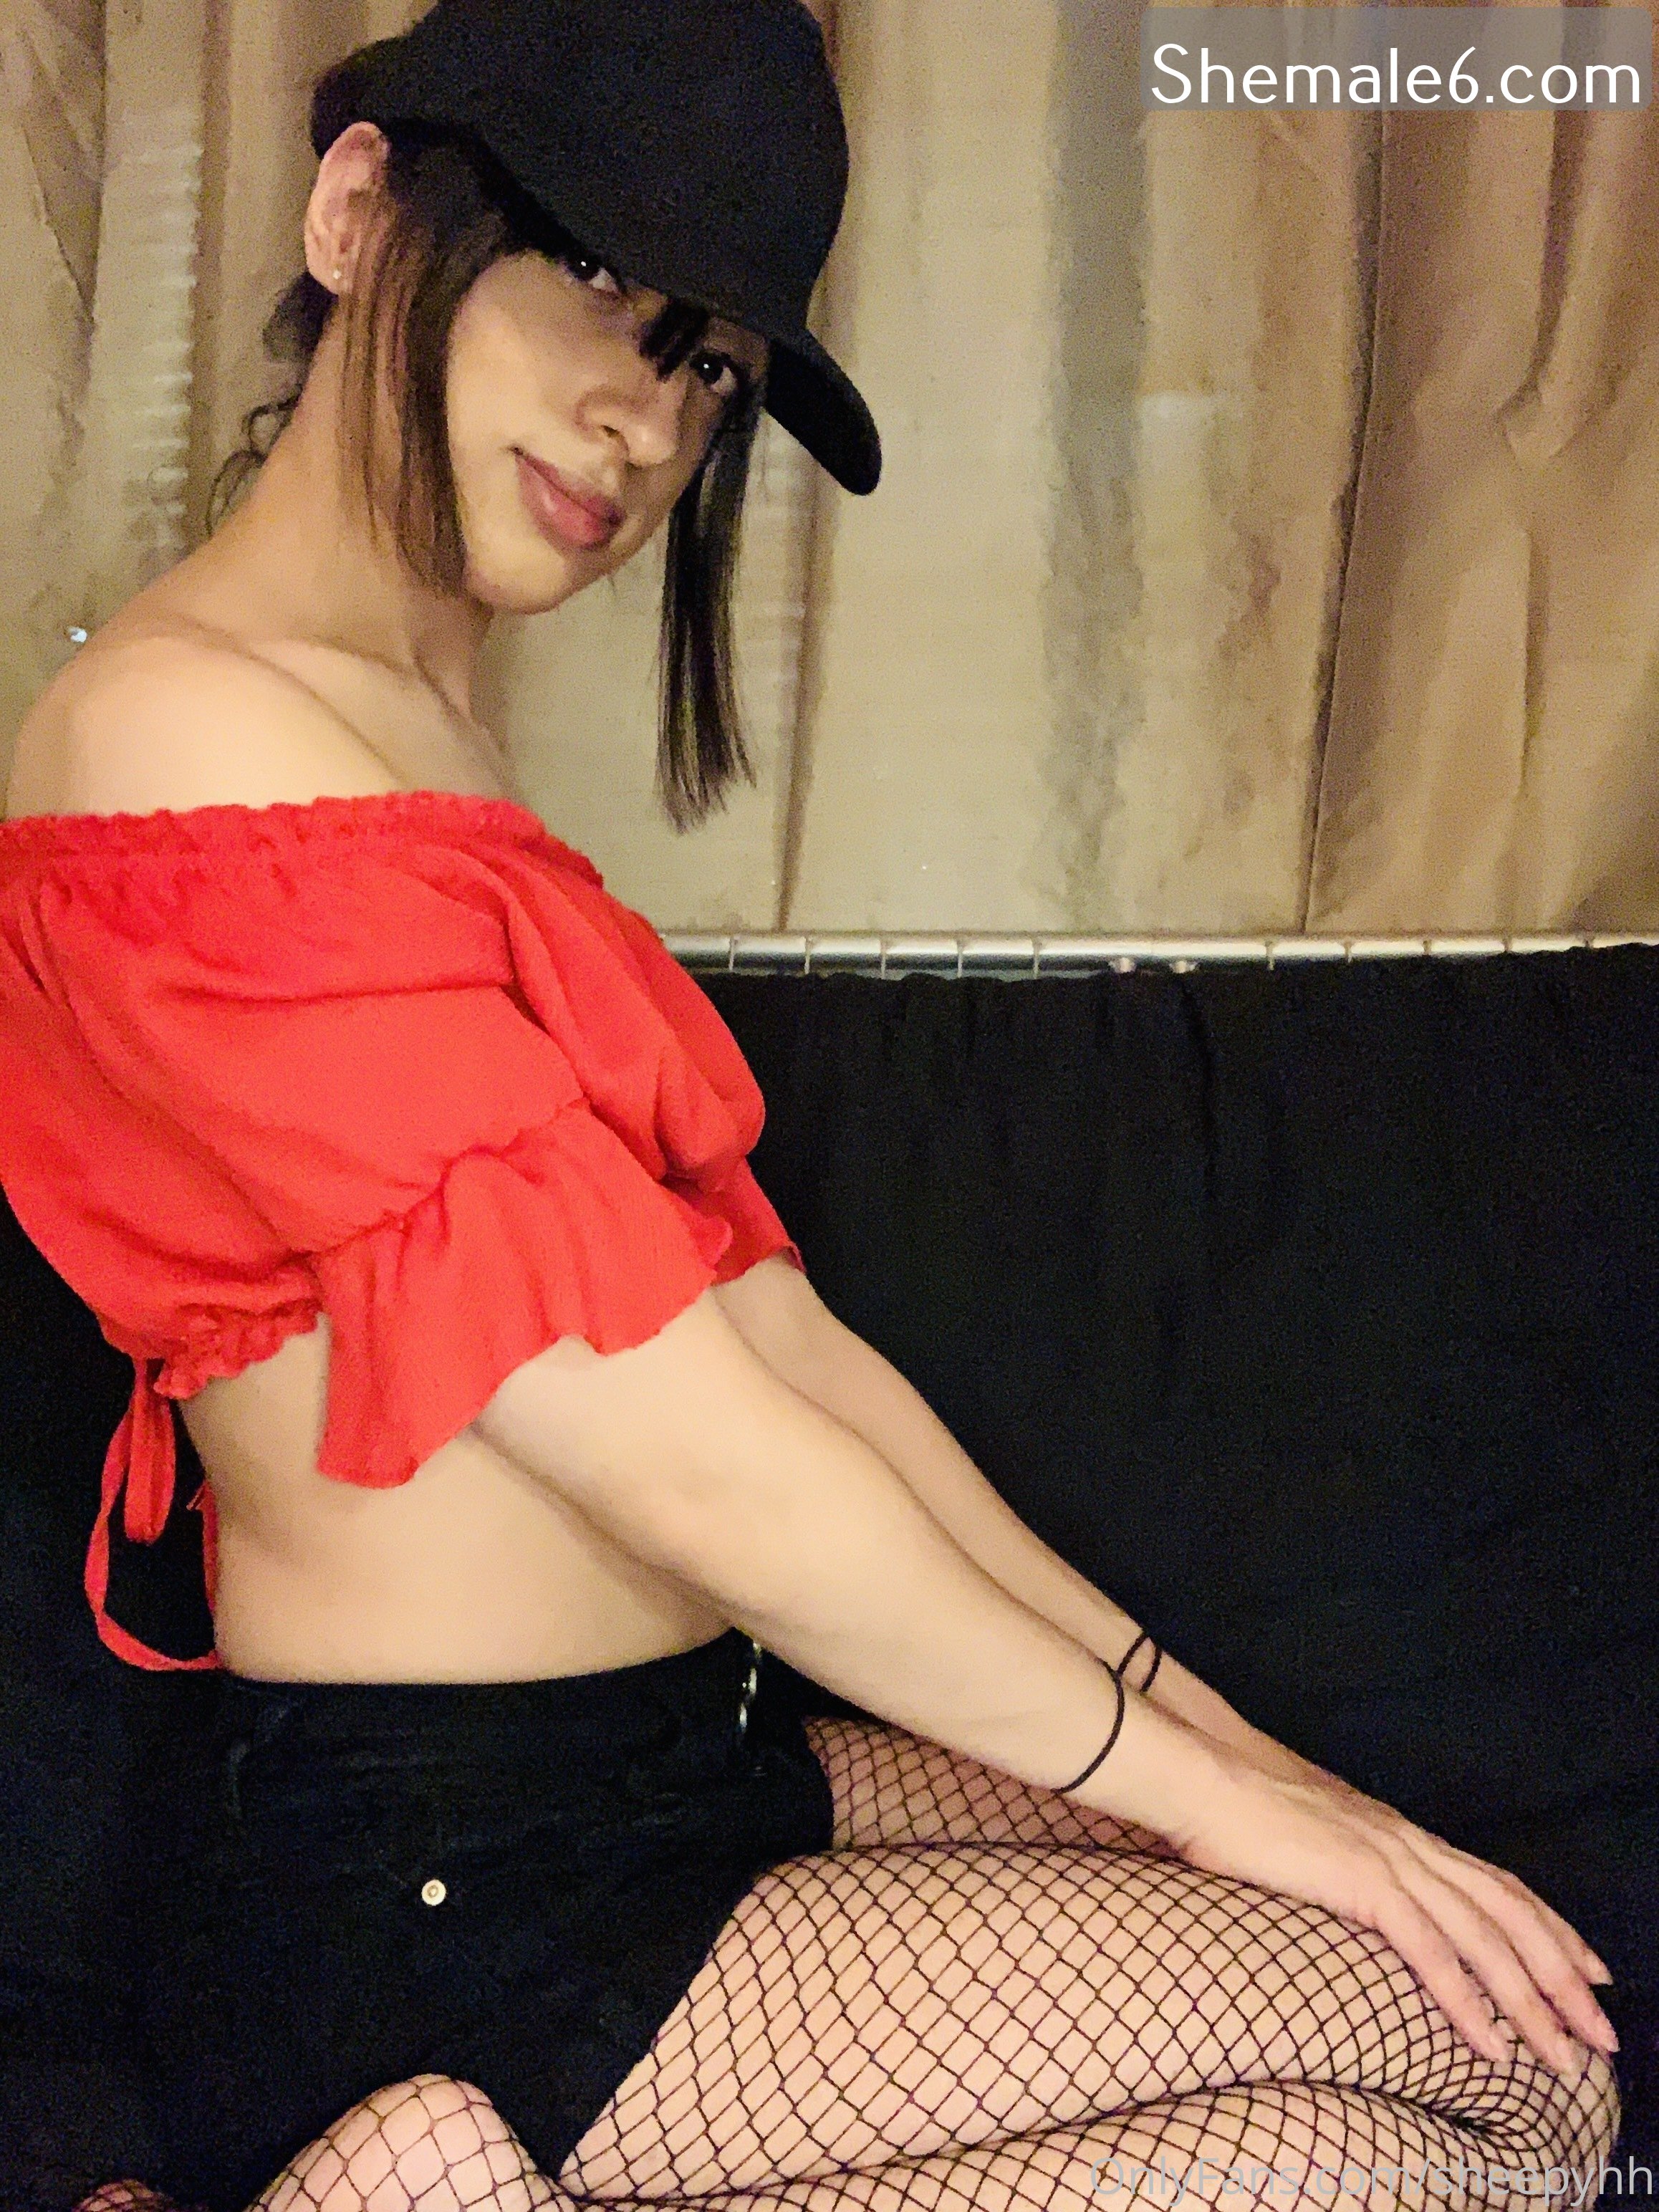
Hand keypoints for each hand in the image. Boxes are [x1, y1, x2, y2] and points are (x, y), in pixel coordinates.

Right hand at [1171, 1751, 1618, 2081]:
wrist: (1202, 1779)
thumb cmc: (1239, 1810)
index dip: (1548, 1925)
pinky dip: (1469, 2003)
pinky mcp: (1363, 1882)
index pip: (1495, 1881)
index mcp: (1398, 1831)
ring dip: (1532, 2001)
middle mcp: (1407, 1842)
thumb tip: (1354, 1894)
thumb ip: (1343, 1864)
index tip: (1589, 1967)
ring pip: (1486, 1938)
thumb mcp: (1309, 1838)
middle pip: (1509, 1911)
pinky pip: (1432, 1953)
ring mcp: (1389, 1859)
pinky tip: (1492, 2044)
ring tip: (1565, 2054)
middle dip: (1562, 1972)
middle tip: (1602, 2026)